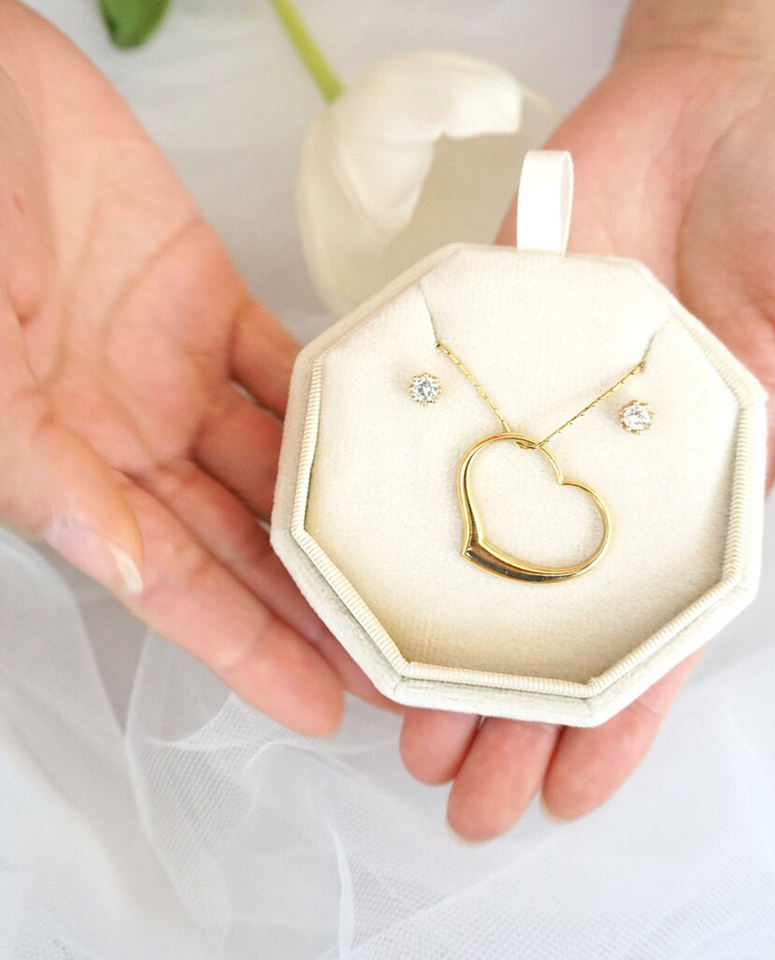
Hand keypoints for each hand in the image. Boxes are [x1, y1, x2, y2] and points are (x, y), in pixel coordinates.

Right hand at [0, 3, 395, 730]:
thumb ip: (38, 468)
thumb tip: (120, 561)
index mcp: (60, 465)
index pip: (174, 586)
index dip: (249, 650)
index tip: (321, 701)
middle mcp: (122, 432)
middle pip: (242, 542)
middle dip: (317, 603)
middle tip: (398, 650)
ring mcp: (168, 370)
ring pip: (277, 466)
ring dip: (340, 516)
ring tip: (412, 564)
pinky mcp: (206, 301)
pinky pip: (286, 369)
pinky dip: (333, 404)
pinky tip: (384, 445)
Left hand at [399, 41, 774, 838]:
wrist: (721, 94)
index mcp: (704, 485)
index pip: (657, 630)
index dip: (617, 719)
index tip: (569, 795)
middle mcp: (613, 467)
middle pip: (554, 615)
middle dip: (514, 711)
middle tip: (460, 796)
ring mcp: (544, 412)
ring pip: (481, 550)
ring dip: (447, 640)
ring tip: (403, 726)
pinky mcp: (492, 347)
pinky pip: (436, 436)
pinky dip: (401, 505)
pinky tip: (365, 576)